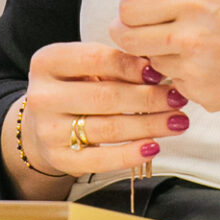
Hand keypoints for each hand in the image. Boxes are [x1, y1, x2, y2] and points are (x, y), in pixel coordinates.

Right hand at [16, 41, 190, 178]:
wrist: (43, 123)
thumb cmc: (74, 88)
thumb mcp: (85, 67)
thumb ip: (116, 64)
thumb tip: (157, 71)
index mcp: (47, 62)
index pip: (96, 59)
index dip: (132, 66)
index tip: (159, 72)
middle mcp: (42, 96)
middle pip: (106, 97)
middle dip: (148, 98)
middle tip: (177, 99)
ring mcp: (48, 130)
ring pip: (108, 128)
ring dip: (149, 125)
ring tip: (177, 121)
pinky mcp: (59, 158)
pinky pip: (101, 160)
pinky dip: (131, 154)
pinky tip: (153, 146)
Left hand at [109, 0, 219, 114]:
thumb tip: (153, 2)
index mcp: (195, 1)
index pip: (131, 8)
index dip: (127, 10)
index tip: (130, 13)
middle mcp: (190, 35)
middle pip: (128, 38)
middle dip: (127, 35)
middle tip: (135, 33)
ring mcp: (194, 69)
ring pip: (151, 63)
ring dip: (161, 57)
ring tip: (190, 49)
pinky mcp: (201, 94)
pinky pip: (176, 84)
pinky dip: (185, 77)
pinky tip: (209, 67)